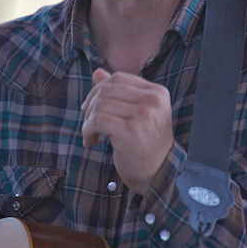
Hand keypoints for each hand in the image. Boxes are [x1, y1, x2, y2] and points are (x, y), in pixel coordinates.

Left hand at [81, 68, 173, 195]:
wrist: (159, 175)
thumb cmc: (146, 145)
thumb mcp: (136, 114)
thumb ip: (119, 93)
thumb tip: (97, 73)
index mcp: (157, 93)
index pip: (119, 78)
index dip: (99, 90)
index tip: (92, 108)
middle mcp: (153, 101)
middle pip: (107, 89)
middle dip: (91, 104)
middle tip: (89, 123)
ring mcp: (144, 115)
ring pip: (100, 104)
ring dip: (88, 121)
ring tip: (91, 135)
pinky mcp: (131, 131)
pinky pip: (97, 120)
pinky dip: (87, 130)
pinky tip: (90, 142)